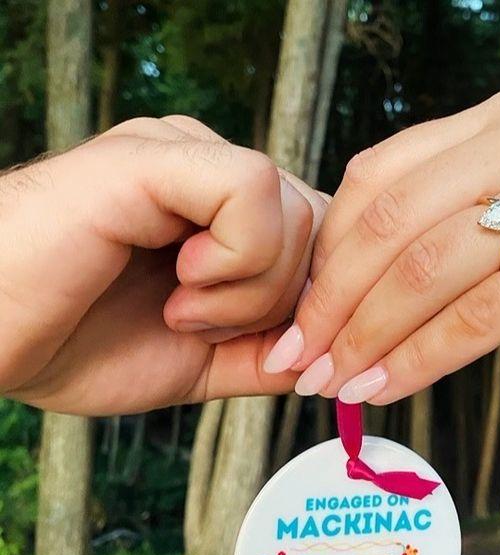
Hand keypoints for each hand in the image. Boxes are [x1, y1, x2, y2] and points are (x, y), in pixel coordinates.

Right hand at [0, 116, 326, 414]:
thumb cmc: (78, 343)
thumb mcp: (200, 362)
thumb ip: (266, 354)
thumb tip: (329, 357)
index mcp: (225, 215)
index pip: (324, 237)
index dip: (320, 303)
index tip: (280, 356)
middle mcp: (211, 173)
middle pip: (323, 227)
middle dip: (289, 304)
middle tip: (212, 328)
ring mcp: (184, 156)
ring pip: (298, 212)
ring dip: (253, 291)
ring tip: (182, 309)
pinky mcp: (153, 155)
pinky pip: (252, 187)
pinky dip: (237, 260)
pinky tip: (182, 281)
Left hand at [265, 89, 499, 402]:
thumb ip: (450, 226)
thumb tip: (348, 293)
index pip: (378, 178)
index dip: (326, 254)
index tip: (298, 317)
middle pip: (391, 222)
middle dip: (332, 302)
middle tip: (298, 363)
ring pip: (427, 269)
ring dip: (367, 337)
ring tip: (333, 385)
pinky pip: (482, 314)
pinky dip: (423, 358)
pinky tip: (388, 388)